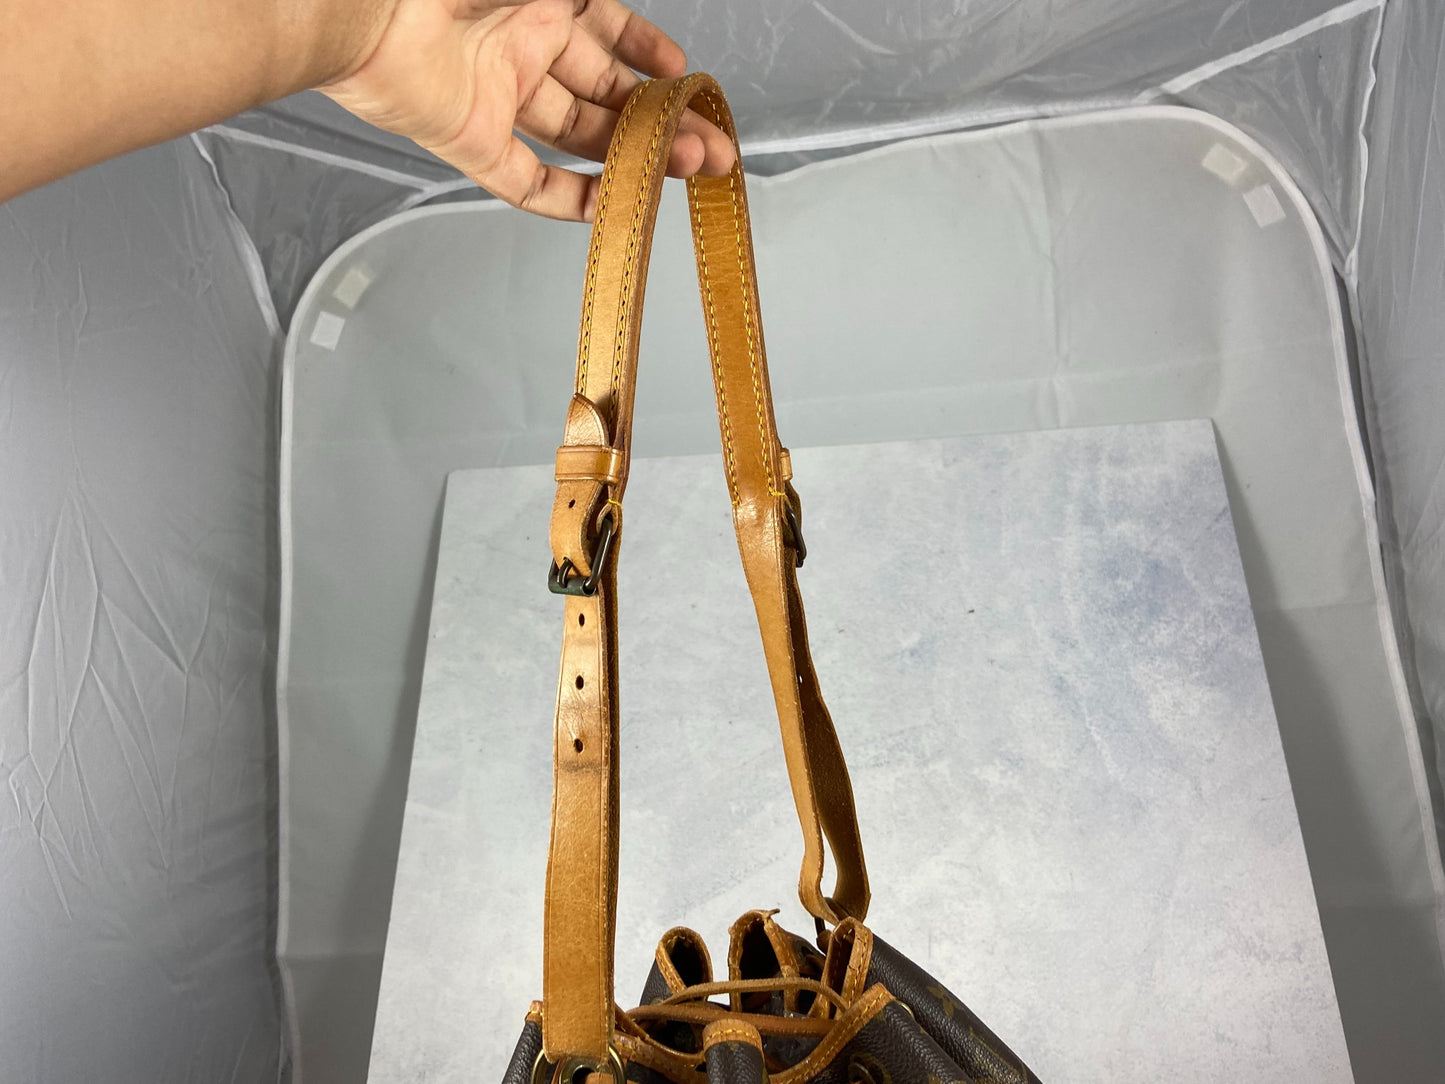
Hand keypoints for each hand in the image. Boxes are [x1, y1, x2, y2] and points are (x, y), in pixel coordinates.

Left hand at [320, 0, 736, 221]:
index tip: (683, 74)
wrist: (362, 4)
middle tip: (708, 148)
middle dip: (660, 119)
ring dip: (634, 155)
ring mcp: (497, 95)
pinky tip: (607, 209)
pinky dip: (566, 198)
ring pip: (578, 136)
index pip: (605, 29)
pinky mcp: (469, 140)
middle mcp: (521, 46)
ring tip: (683, 170)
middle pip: (603, 92)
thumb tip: (611, 1)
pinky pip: (524, 181)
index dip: (646, 51)